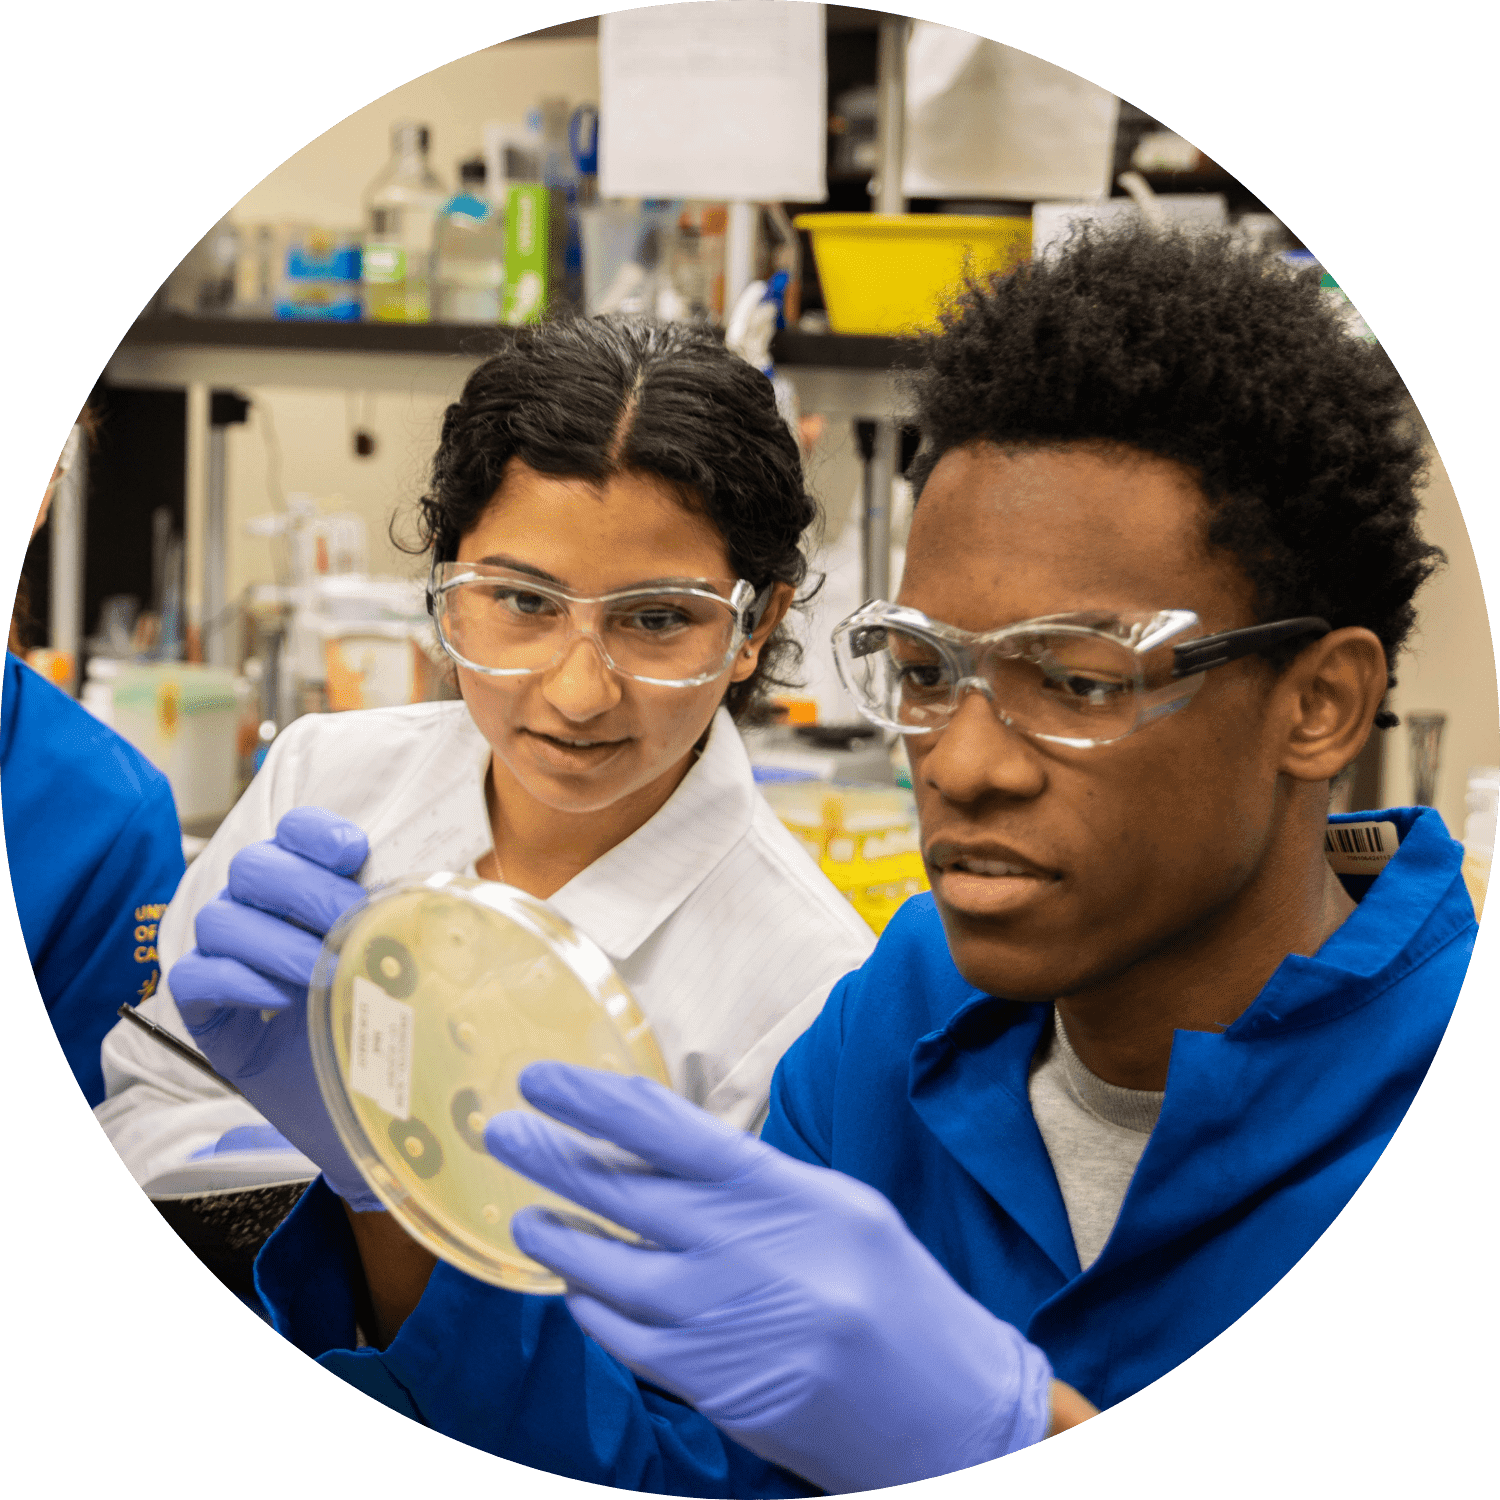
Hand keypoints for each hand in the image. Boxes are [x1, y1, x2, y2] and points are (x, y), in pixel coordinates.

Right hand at [169, 807, 380, 1209]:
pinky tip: (279, 999)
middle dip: (303, 889)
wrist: (374, 1107)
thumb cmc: (392, 1022)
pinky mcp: (207, 1016)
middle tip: (348, 921)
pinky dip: (234, 980)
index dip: (313, 832)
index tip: (352, 851)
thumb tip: (454, 886)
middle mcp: (260, 916)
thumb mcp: (411, 964)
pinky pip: (191, 979)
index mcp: (309, 890)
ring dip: (274, 940)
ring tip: (321, 970)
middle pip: (252, 867)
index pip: (293, 833)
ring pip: (219, 920)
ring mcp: (228, 964)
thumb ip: (417, 920)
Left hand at [484, 1063, 1056, 1494]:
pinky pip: (622, 1337)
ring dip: (558, 1237)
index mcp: (780, 1190)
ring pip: (604, 1268)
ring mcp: (715, 1322)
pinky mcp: (705, 1384)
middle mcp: (739, 1250)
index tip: (542, 1079)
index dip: (591, 1099)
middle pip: (619, 1190)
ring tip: (528, 1215)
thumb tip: (667, 1155)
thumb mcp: (839, 1206)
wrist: (944, 1412)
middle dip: (551, 1155)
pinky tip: (578, 1290)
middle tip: (501, 1131)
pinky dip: (592, 1308)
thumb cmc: (899, 1294)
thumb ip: (753, 1179)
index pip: (662, 1128)